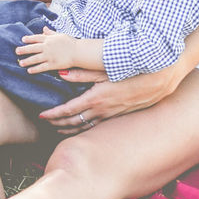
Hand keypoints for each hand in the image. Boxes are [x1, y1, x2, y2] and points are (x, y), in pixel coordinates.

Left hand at [16, 27, 82, 72]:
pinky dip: (35, 69)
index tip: (22, 40)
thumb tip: (44, 28)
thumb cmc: (71, 42)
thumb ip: (50, 33)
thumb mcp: (60, 35)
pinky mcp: (52, 64)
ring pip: (35, 59)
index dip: (29, 39)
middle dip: (24, 50)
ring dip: (27, 61)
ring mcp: (49, 56)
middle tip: (16, 51)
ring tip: (20, 63)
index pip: (36, 38)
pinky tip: (29, 71)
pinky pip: (41, 67)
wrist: (78, 51)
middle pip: (32, 48)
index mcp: (49, 39)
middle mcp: (47, 47)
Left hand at [37, 65, 180, 133]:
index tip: (41, 115)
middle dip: (58, 123)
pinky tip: (80, 128)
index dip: (53, 114)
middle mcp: (101, 110)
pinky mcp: (117, 116)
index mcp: (95, 98)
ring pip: (85, 127)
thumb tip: (61, 73)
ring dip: (70, 128)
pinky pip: (96, 126)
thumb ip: (82, 73)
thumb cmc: (129, 71)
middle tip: (46, 122)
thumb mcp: (104, 70)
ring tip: (57, 128)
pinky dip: (84, 128)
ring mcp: (110, 115)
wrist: (156, 81)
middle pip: (74, 122)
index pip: (68, 110)